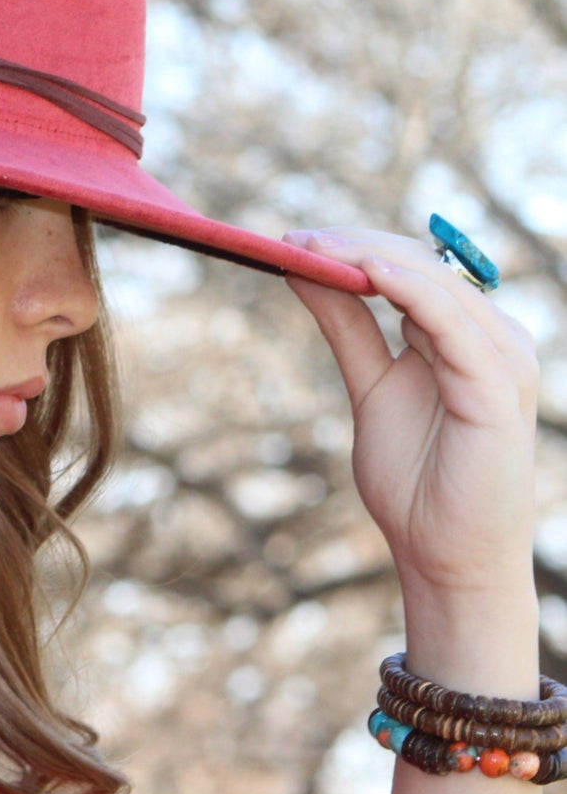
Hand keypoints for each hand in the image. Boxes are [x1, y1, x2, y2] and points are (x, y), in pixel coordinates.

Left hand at [282, 229, 538, 606]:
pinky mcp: (497, 384)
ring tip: (315, 247)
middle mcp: (491, 337)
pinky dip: (411, 291)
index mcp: (464, 335)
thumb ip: (348, 327)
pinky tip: (370, 273)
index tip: (292, 239)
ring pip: (435, 283)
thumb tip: (305, 271)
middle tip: (293, 238)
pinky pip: (452, 322)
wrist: (444, 555)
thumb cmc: (415, 479)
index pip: (412, 267)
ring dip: (371, 257)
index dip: (354, 247)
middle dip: (354, 245)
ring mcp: (501, 358)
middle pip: (422, 265)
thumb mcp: (369, 385)